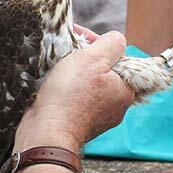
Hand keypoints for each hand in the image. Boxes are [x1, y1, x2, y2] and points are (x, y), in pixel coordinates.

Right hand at [15, 31, 134, 152]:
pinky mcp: (79, 124)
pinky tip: (55, 86)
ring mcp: (98, 117)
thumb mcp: (92, 58)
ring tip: (59, 68)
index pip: (117, 58)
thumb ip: (111, 44)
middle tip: (68, 53)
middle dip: (85, 59)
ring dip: (74, 74)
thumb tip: (116, 40)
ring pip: (88, 85)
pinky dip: (67, 90)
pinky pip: (76, 99)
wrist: (47, 133)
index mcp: (125, 90)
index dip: (98, 45)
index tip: (81, 40)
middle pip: (103, 71)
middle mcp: (116, 106)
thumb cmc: (70, 96)